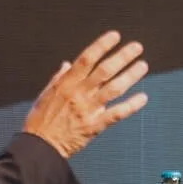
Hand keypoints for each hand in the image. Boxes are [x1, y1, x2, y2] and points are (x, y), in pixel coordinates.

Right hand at [23, 31, 148, 158]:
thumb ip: (58, 78)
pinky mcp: (94, 126)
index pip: (87, 59)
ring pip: (114, 89)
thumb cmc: (39, 122)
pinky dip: (131, 106)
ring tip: (142, 66)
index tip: (115, 36)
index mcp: (65, 84)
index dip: (102, 46)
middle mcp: (78, 94)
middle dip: (122, 57)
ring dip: (130, 76)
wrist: (40, 147)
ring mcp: (88, 110)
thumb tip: (67, 64)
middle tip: (136, 47)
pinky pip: (116, 114)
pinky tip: (142, 98)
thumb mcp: (45, 95)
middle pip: (105, 70)